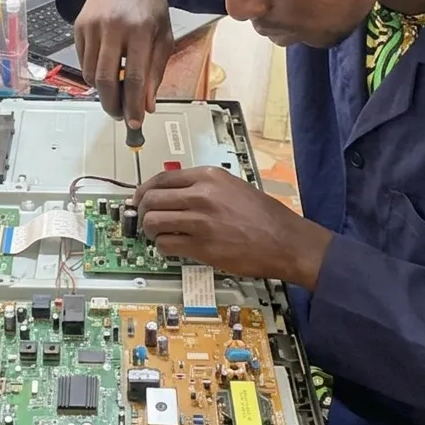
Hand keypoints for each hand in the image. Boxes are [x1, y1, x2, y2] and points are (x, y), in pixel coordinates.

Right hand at [74, 0, 172, 128]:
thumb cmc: (149, 5)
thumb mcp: (163, 36)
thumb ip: (155, 71)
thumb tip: (146, 104)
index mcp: (140, 29)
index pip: (135, 77)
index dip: (133, 104)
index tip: (135, 122)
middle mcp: (113, 27)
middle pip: (105, 79)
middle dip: (112, 104)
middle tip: (120, 114)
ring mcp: (92, 25)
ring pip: (90, 74)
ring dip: (102, 90)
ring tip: (115, 92)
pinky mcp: (79, 25)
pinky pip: (82, 61)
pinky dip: (92, 73)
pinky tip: (105, 68)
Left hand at [132, 166, 332, 289]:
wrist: (285, 241)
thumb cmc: (263, 216)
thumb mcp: (232, 187)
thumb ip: (202, 187)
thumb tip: (171, 195)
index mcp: (208, 176)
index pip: (161, 178)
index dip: (144, 190)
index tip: (139, 199)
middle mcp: (201, 195)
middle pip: (151, 199)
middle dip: (143, 211)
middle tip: (145, 221)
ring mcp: (200, 221)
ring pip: (153, 222)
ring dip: (150, 231)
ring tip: (158, 236)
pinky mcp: (201, 246)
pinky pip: (166, 245)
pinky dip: (163, 247)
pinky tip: (172, 248)